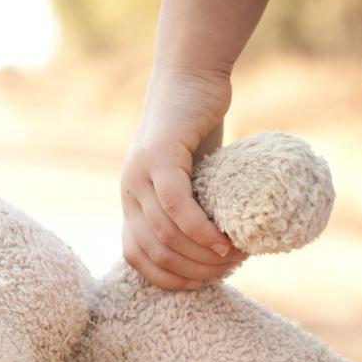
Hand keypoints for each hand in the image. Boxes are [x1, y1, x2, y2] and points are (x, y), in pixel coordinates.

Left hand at [121, 68, 245, 289]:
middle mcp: (129, 191)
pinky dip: (199, 230)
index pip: (137, 257)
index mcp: (132, 201)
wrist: (192, 77)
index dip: (168, 279)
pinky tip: (221, 240)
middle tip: (228, 269)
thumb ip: (193, 208)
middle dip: (192, 272)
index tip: (202, 283)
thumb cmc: (197, 129)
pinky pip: (175, 206)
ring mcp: (139, 174)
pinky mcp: (159, 156)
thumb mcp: (192, 177)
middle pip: (153, 251)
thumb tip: (217, 250)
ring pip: (164, 234)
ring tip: (232, 256)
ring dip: (200, 255)